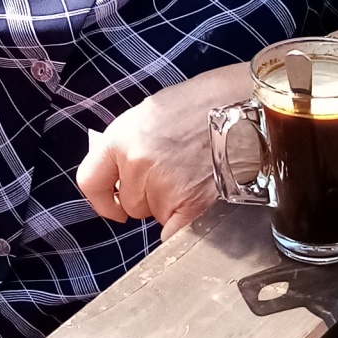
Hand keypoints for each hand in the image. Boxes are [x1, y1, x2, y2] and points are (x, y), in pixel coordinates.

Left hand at [78, 67, 241, 236]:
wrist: (246, 103)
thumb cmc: (204, 104)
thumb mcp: (151, 113)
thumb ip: (130, 145)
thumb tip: (121, 173)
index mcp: (121, 137)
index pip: (91, 182)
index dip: (102, 199)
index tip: (113, 206)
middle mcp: (136, 163)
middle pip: (131, 204)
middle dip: (150, 197)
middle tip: (177, 172)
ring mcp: (163, 186)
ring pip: (157, 216)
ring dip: (173, 206)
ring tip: (196, 176)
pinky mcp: (191, 204)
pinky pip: (175, 234)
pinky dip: (185, 227)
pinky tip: (200, 204)